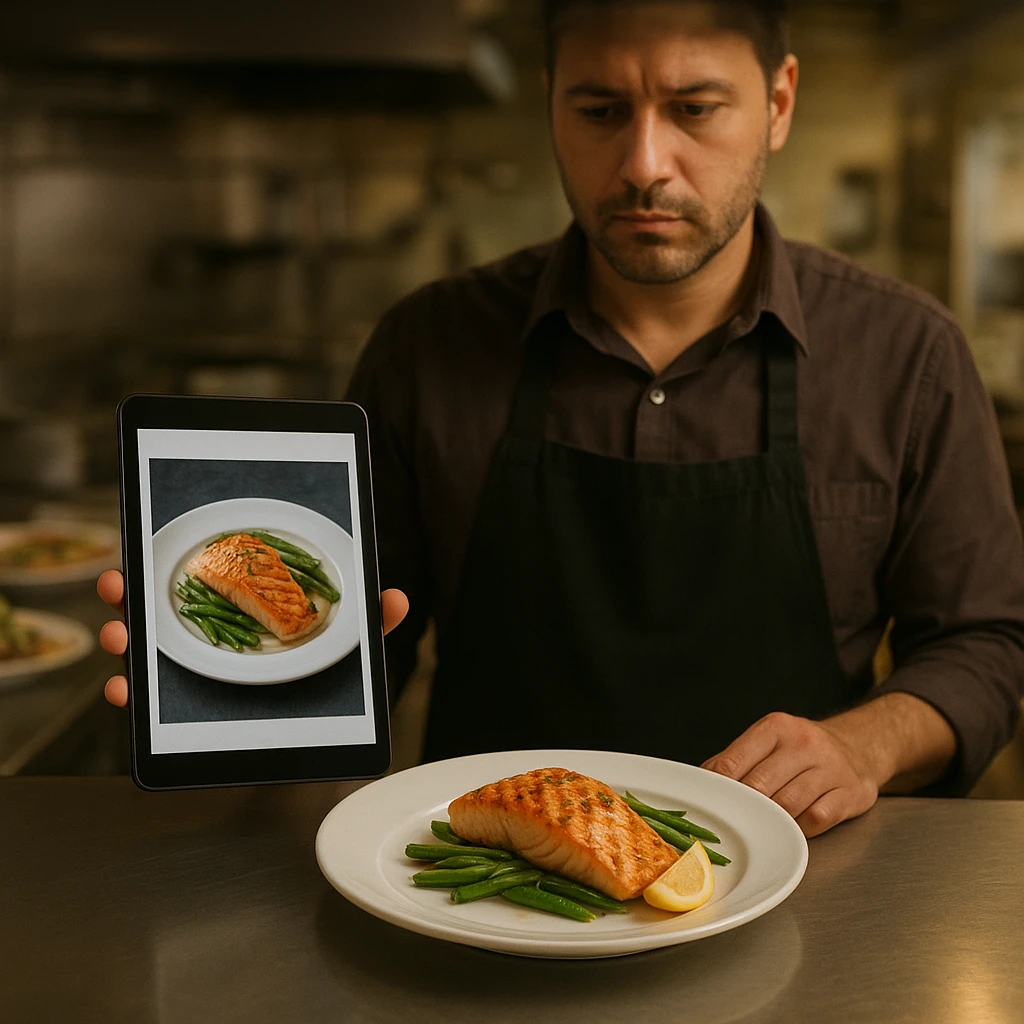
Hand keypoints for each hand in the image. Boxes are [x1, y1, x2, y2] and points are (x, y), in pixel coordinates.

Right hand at [96, 569, 409, 708]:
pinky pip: (155, 701)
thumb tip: (395, 600)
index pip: (195, 579)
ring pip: (149, 650)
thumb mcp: (349, 639)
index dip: (162, 565)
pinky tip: (125, 690)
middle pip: (159, 609)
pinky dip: (135, 692)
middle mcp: (209, 632)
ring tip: (118, 636)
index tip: (135, 555)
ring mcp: (196, 669)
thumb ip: (370, 620)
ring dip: (125, 640)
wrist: (322, 718)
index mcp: (237, 604)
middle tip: (118, 585)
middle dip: (130, 597)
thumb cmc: (326, 660)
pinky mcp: (191, 706)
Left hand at [701, 711, 880, 837]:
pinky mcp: (851, 792)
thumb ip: (735, 759)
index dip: (717, 789)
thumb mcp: (768, 740)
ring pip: (787, 806)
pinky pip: (816, 820)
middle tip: (736, 820)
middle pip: (758, 787)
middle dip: (744, 807)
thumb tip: (700, 782)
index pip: (733, 762)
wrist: (859, 745)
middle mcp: (804, 743)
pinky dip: (801, 828)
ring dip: (773, 820)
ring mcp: (831, 767)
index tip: (710, 805)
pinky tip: (796, 824)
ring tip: (766, 822)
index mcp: (776, 727)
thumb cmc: (802, 748)